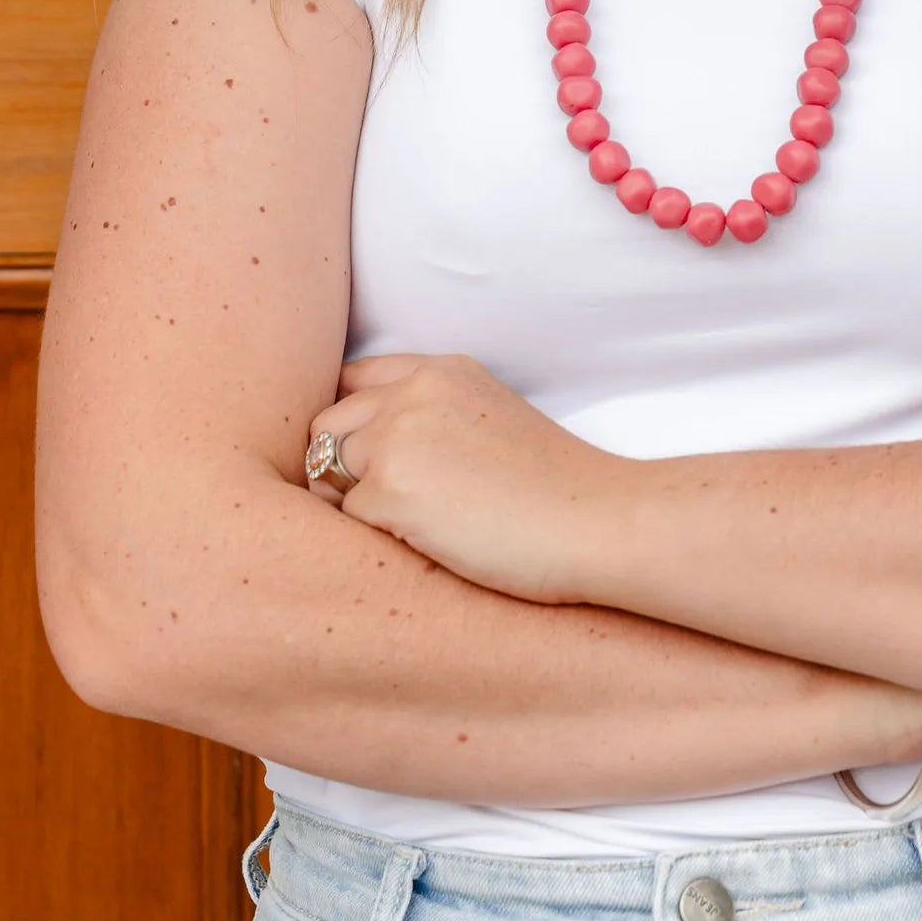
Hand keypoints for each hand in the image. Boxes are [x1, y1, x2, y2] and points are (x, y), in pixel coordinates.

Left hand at [307, 353, 624, 602]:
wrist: (596, 521)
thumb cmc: (556, 488)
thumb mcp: (492, 417)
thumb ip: (435, 416)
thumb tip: (378, 453)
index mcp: (441, 371)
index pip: (354, 379)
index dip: (351, 423)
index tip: (367, 459)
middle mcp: (412, 393)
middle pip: (326, 426)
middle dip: (340, 467)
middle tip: (385, 508)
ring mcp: (397, 439)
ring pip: (325, 473)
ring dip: (350, 505)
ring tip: (404, 530)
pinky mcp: (390, 493)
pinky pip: (347, 522)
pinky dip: (373, 541)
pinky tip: (421, 549)